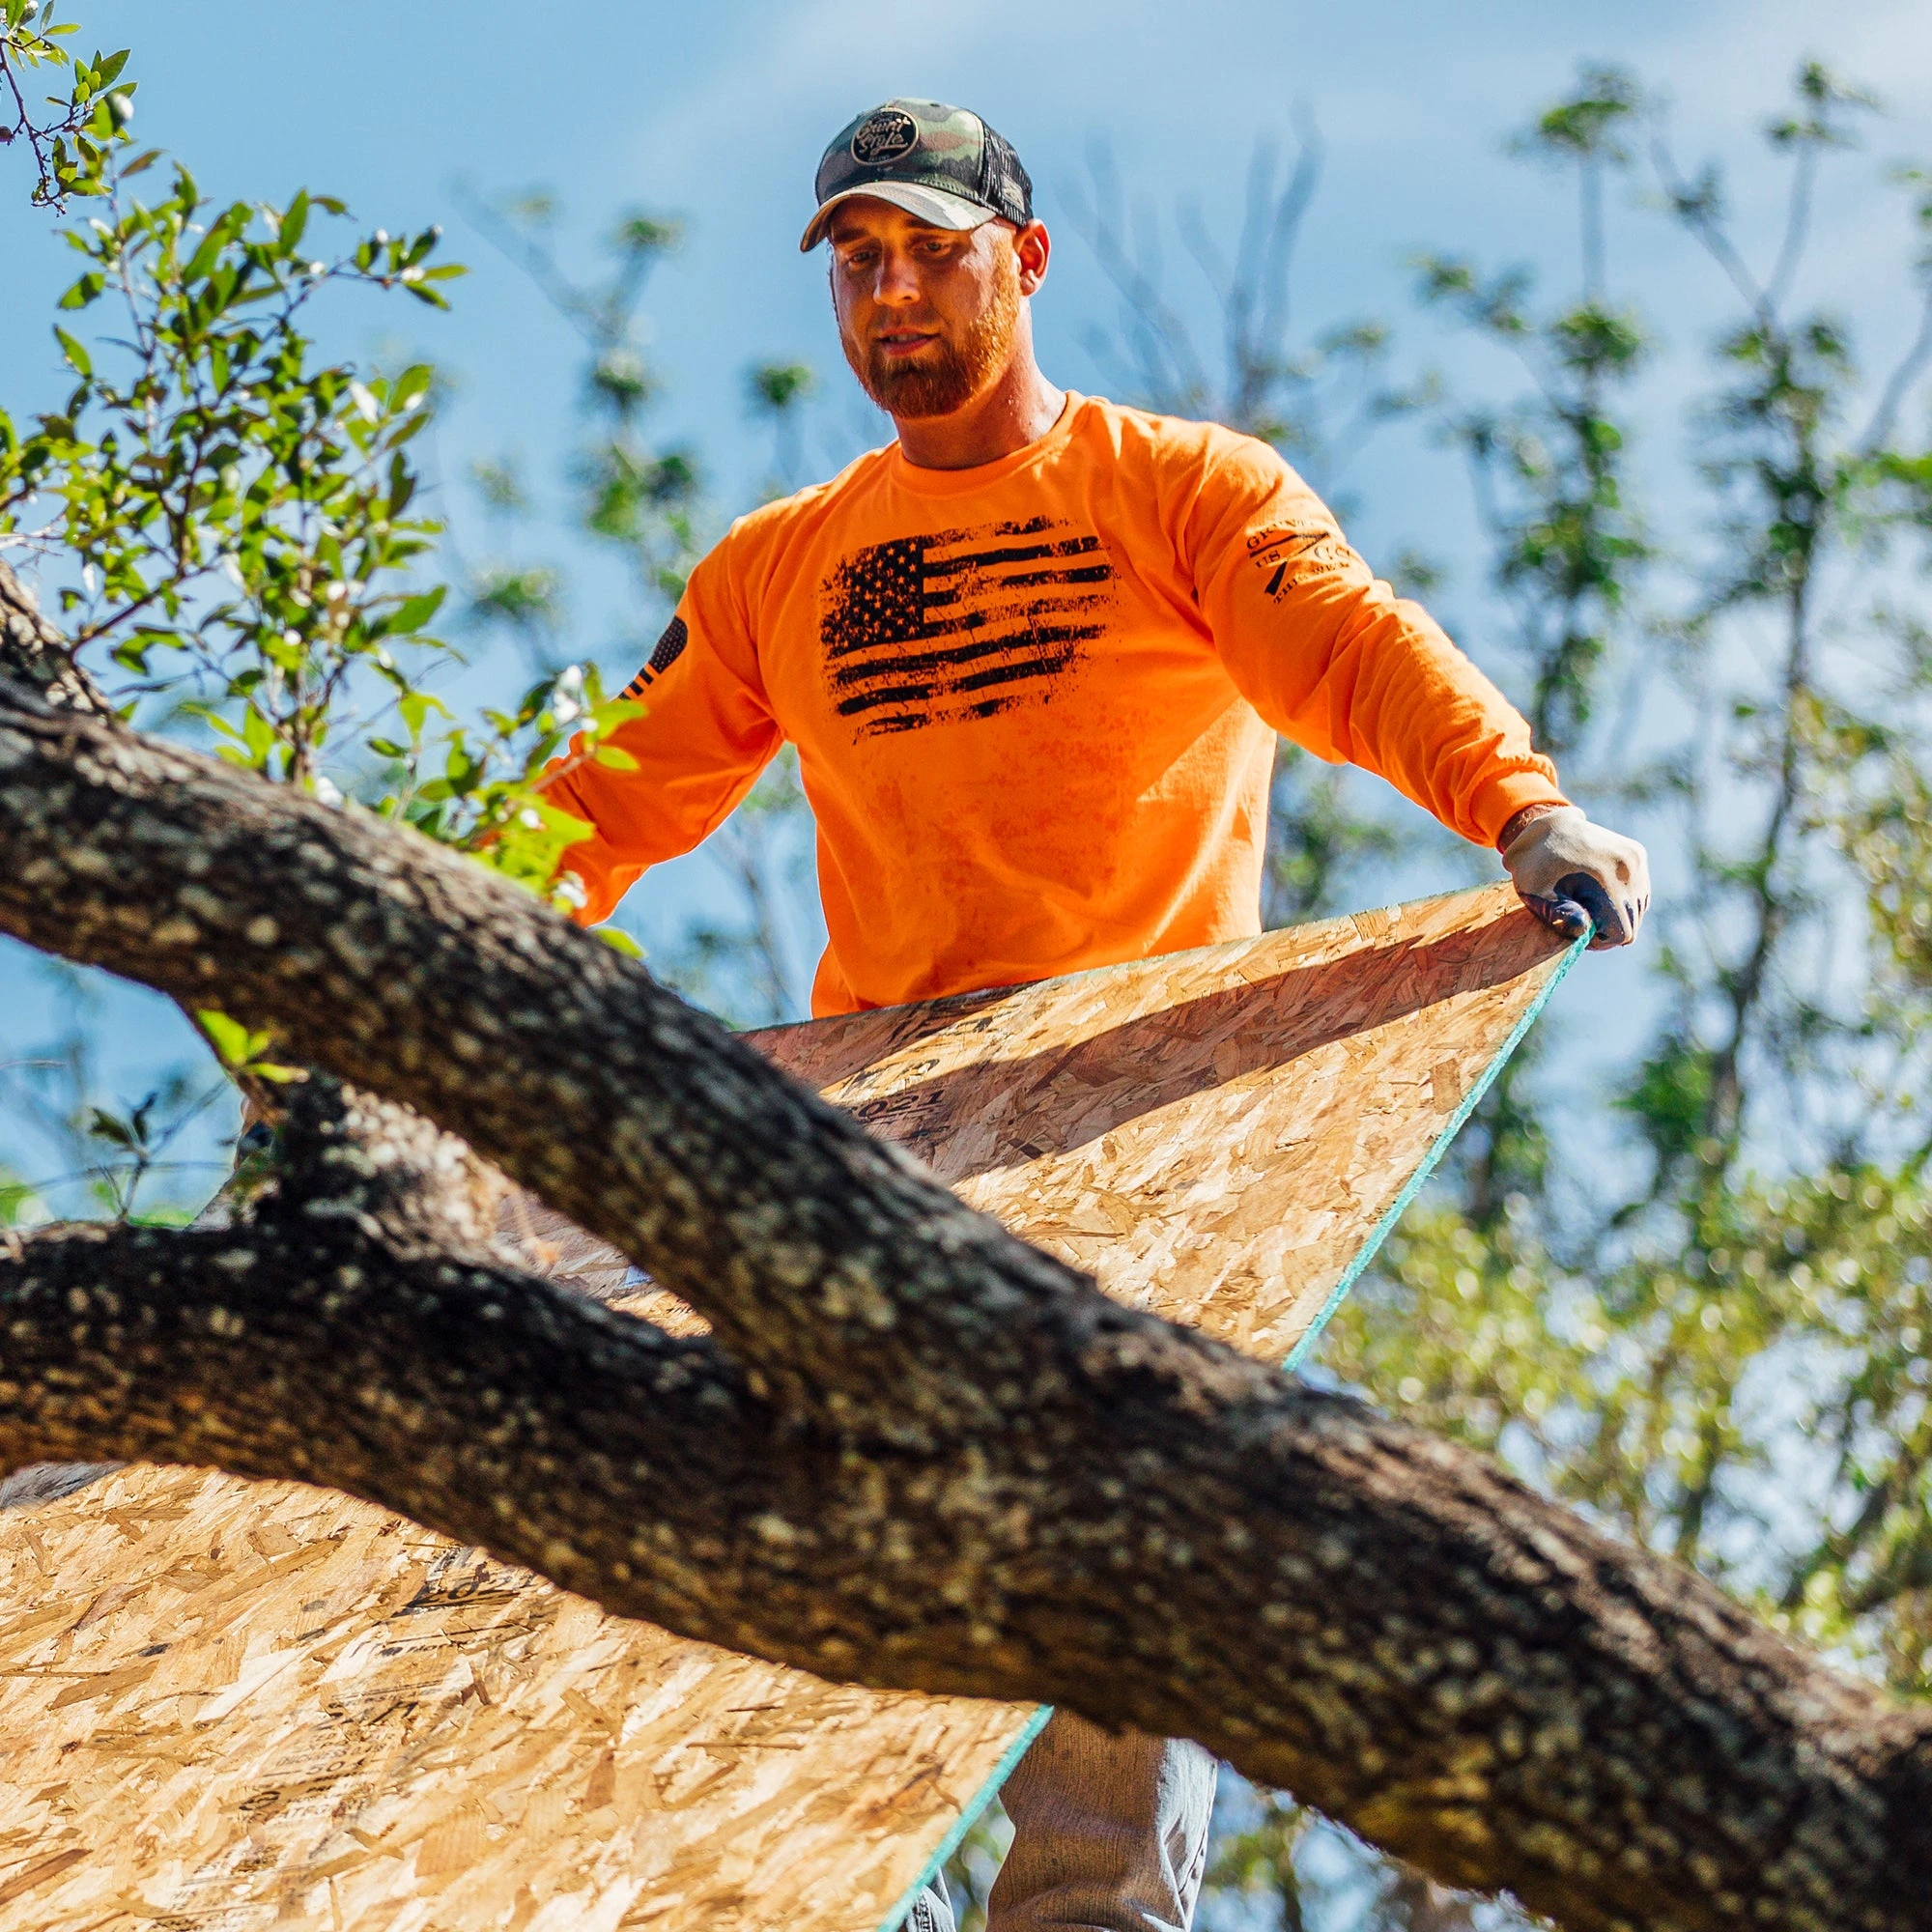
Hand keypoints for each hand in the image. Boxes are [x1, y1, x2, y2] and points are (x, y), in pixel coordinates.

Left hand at [1500, 805, 1649, 949]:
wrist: (1546, 826)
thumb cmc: (1535, 866)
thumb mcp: (1537, 893)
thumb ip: (1561, 916)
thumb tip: (1585, 930)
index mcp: (1608, 879)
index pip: (1622, 933)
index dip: (1599, 940)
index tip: (1579, 928)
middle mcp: (1630, 867)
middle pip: (1633, 923)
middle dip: (1608, 927)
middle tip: (1581, 916)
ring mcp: (1637, 859)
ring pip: (1638, 908)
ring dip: (1616, 913)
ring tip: (1588, 901)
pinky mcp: (1638, 854)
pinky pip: (1640, 891)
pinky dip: (1623, 898)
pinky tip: (1599, 889)